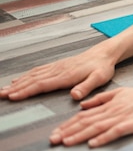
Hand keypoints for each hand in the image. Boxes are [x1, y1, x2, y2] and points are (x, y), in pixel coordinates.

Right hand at [0, 50, 115, 100]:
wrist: (104, 54)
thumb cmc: (102, 68)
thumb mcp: (99, 79)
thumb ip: (86, 87)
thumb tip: (75, 96)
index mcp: (66, 76)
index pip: (42, 84)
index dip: (27, 91)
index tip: (13, 96)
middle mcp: (58, 70)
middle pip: (33, 80)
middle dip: (16, 88)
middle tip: (1, 94)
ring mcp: (57, 67)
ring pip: (33, 75)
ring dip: (18, 82)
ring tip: (4, 89)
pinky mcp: (57, 65)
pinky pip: (38, 70)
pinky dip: (26, 76)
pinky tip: (19, 80)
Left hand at [49, 86, 132, 146]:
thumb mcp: (119, 92)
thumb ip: (101, 99)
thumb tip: (83, 104)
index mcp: (108, 105)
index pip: (84, 115)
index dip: (68, 124)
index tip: (55, 132)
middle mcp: (112, 111)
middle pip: (87, 122)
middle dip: (68, 131)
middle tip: (54, 140)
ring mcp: (122, 117)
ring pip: (97, 127)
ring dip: (81, 136)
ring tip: (67, 142)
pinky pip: (116, 131)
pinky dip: (104, 137)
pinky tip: (94, 143)